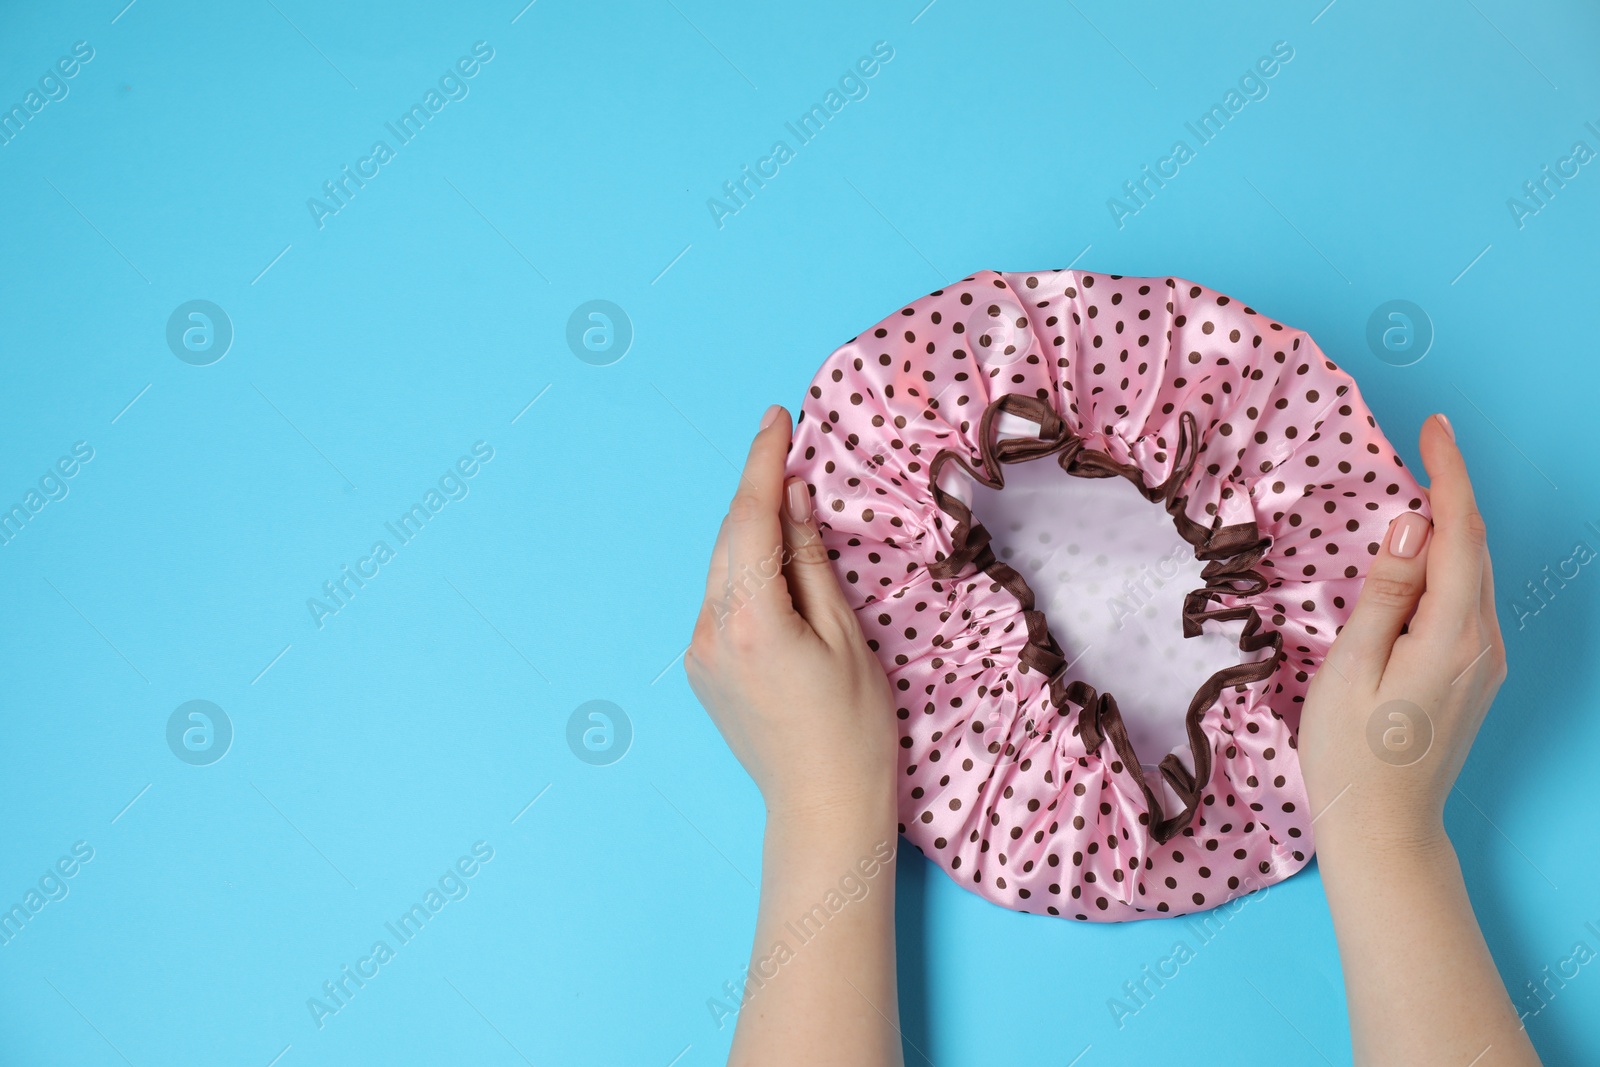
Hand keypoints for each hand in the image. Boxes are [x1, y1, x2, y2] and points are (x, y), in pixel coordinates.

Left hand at [685, 405, 898, 826]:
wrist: (820, 808)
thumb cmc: (853, 729)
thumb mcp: (846, 636)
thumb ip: (810, 563)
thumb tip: (791, 500)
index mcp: (751, 619)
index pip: (751, 518)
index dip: (763, 462)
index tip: (776, 417)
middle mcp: (709, 631)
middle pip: (730, 536)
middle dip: (757, 489)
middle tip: (788, 445)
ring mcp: (698, 652)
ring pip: (722, 566)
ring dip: (752, 530)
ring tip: (791, 503)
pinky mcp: (700, 668)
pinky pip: (721, 598)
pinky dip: (746, 570)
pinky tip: (777, 566)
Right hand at [1298, 412, 1507, 856]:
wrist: (1384, 829)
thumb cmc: (1350, 754)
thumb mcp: (1350, 667)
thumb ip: (1384, 592)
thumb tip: (1409, 526)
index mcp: (1452, 636)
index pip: (1457, 533)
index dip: (1447, 474)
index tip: (1434, 427)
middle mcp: (1482, 644)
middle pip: (1471, 547)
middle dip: (1449, 491)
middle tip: (1422, 443)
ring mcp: (1484, 662)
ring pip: (1470, 574)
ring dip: (1446, 528)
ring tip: (1413, 489)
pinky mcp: (1473, 675)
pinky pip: (1464, 601)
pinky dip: (1445, 565)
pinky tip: (1417, 558)